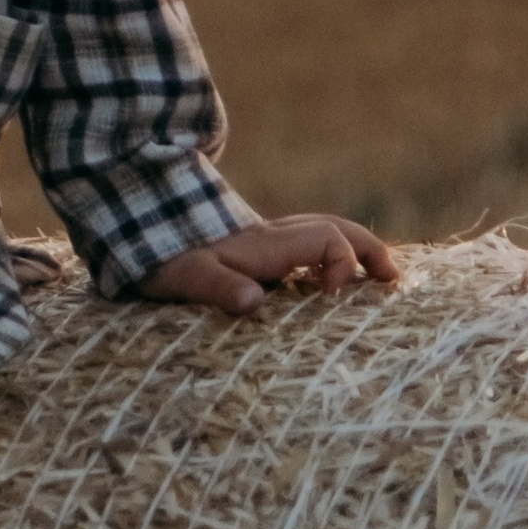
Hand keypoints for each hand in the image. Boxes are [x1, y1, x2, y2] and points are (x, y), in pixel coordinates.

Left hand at [140, 215, 398, 318]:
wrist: (136, 226)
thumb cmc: (160, 258)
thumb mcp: (184, 276)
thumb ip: (219, 286)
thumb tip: (254, 302)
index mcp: (264, 244)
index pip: (325, 239)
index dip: (341, 263)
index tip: (331, 298)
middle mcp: (272, 239)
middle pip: (334, 229)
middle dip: (368, 250)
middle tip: (392, 281)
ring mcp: (265, 243)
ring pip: (322, 234)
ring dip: (353, 252)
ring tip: (378, 280)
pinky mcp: (255, 254)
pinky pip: (305, 248)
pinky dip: (330, 259)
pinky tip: (335, 285)